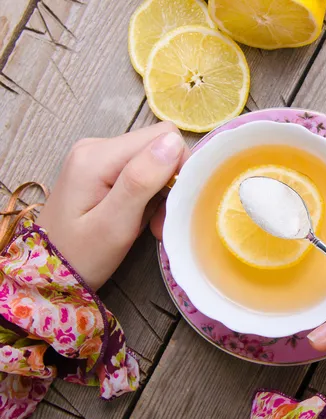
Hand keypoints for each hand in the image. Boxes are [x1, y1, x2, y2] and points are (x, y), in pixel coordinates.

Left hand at [37, 122, 190, 290]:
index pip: (163, 137)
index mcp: (97, 156)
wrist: (47, 275)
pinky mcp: (100, 170)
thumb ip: (142, 180)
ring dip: (160, 194)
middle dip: (170, 184)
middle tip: (161, 222)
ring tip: (151, 226)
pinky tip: (141, 219)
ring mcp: (97, 157)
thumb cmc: (80, 257)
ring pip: (153, 161)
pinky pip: (140, 172)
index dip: (179, 167)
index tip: (173, 204)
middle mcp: (96, 147)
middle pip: (158, 147)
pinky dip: (148, 196)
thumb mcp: (114, 225)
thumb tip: (173, 142)